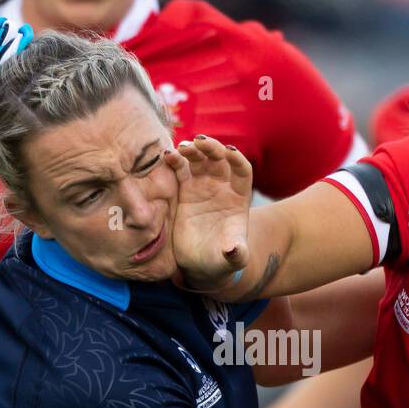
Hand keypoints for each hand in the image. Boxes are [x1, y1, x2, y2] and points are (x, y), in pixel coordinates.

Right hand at [163, 136, 252, 290]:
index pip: (242, 171)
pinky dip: (175, 161)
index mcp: (238, 198)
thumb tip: (235, 251)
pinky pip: (180, 170)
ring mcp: (202, 187)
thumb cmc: (221, 260)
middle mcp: (221, 188)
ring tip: (182, 148)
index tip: (228, 152)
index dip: (237, 160)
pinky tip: (166, 156)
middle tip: (199, 142)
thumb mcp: (232, 259)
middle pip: (219, 159)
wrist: (200, 265)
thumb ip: (236, 253)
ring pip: (199, 160)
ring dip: (192, 150)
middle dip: (212, 148)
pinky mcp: (185, 191)